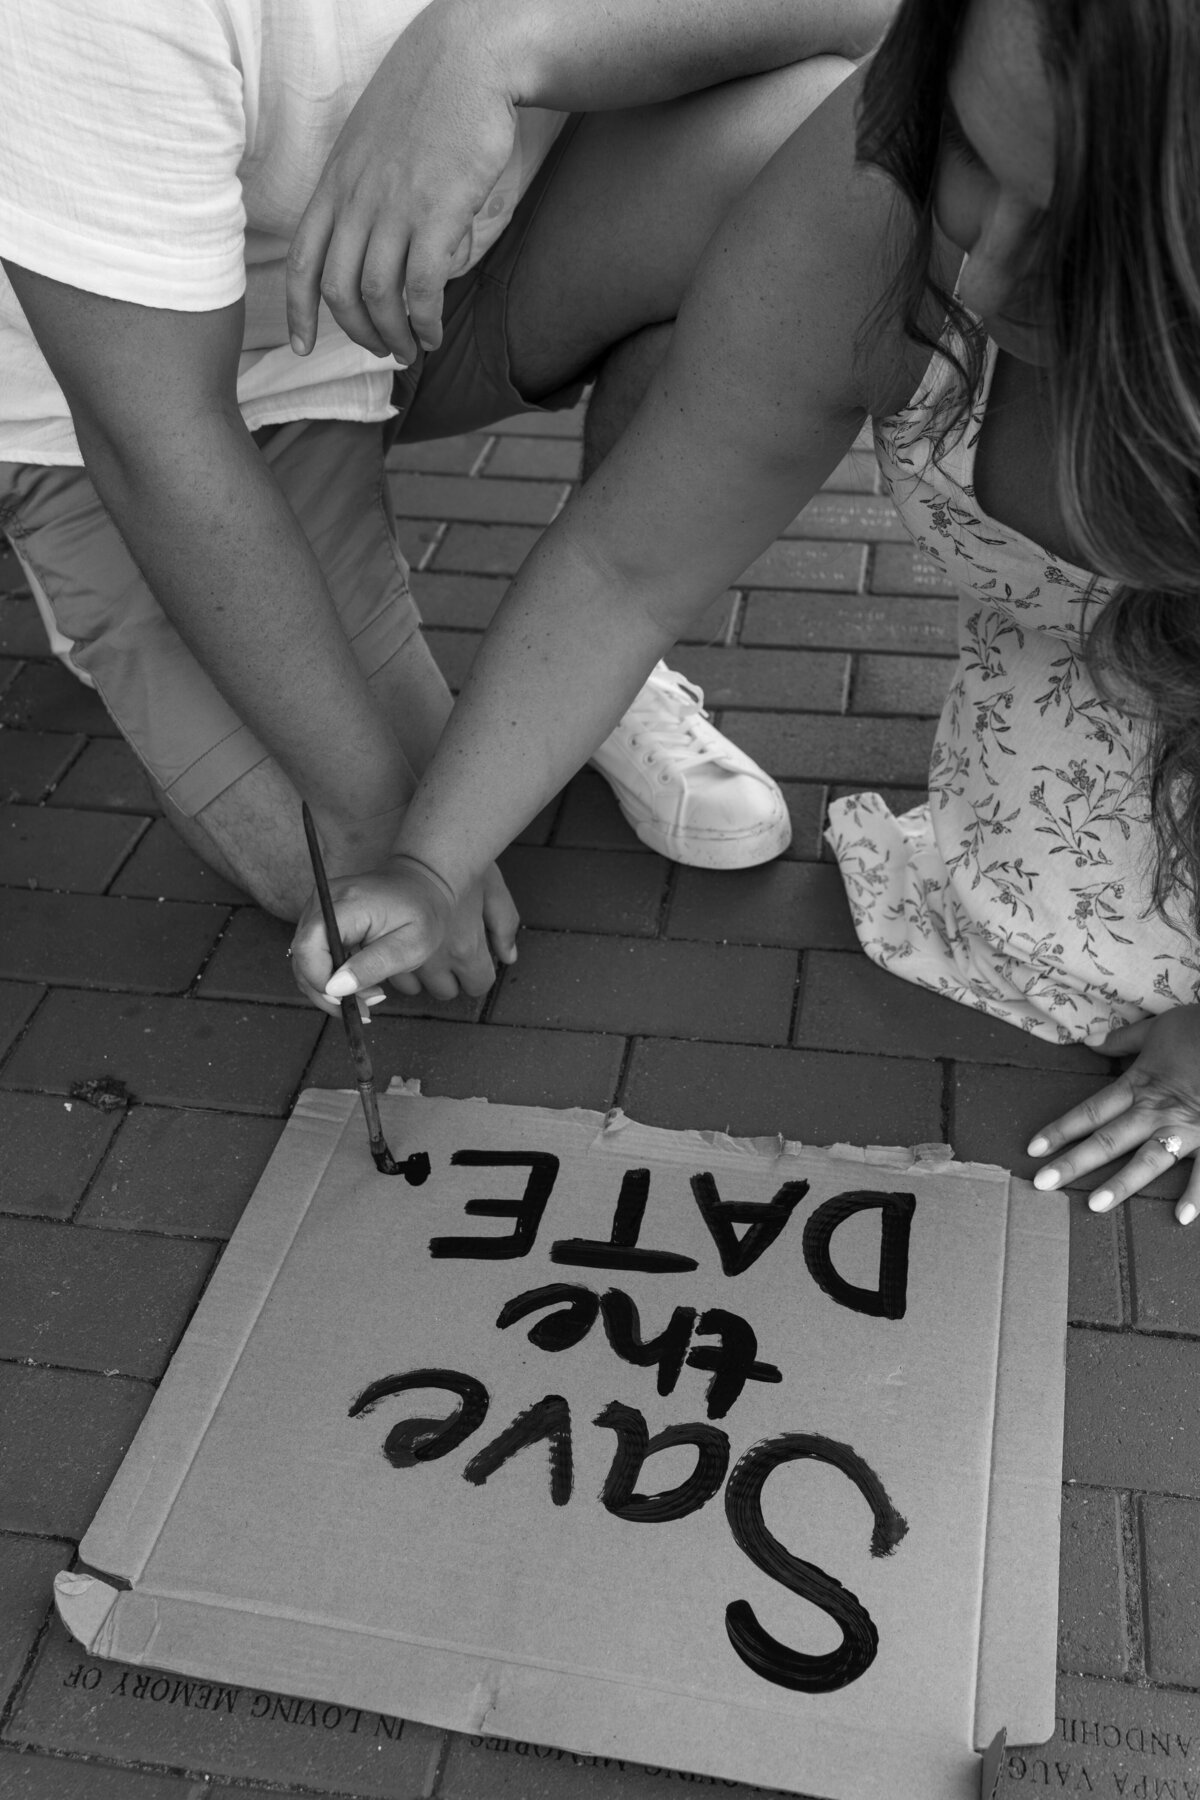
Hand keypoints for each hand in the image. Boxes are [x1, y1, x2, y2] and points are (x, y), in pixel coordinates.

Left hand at [286, 2, 517, 362]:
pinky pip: (422, 288)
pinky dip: (425, 321)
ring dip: (393, 335)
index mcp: (336, 182)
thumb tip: (375, 232)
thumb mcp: (372, 139)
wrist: (470, 57)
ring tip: (411, 348)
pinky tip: (434, 333)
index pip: (303, 261)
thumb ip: (363, 187)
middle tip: (381, 351)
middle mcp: (357, 199)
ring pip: (378, 296)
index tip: (302, 346)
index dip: (299, 312)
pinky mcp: (438, 213)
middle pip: (338, 290)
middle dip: (357, 334)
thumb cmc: (429, 96)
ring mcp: (396, 207)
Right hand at [291, 855, 518, 1014]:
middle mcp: (324, 900)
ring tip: (368, 997)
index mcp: (347, 903)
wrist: (423, 883)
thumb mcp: (410, 945)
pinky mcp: (321, 915)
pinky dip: (331, 974)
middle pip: (302, 956)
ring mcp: (319, 906)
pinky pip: (314, 952)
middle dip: (327, 991)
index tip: (349, 1000)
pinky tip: (359, 983)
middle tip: (363, 1008)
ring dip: (330, 987)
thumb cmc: (422, 913)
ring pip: (305, 959)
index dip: (320, 980)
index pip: (309, 946)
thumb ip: (372, 965)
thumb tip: (334, 988)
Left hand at [1026, 1006, 1199, 1224]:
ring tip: (1095, 1205)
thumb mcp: (1155, 1029)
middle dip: (1073, 1163)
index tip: (1033, 1148)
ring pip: (1148, 1161)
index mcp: (1138, 1086)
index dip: (1060, 1130)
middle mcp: (1155, 1112)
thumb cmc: (1198, 1029)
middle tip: (1042, 1184)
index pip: (1090, 1112)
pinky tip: (1181, 1218)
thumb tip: (1090, 1042)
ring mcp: (1185, 1129)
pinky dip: (1196, 1195)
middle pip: (1107, 1141)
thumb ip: (1121, 1041)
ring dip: (1121, 1184)